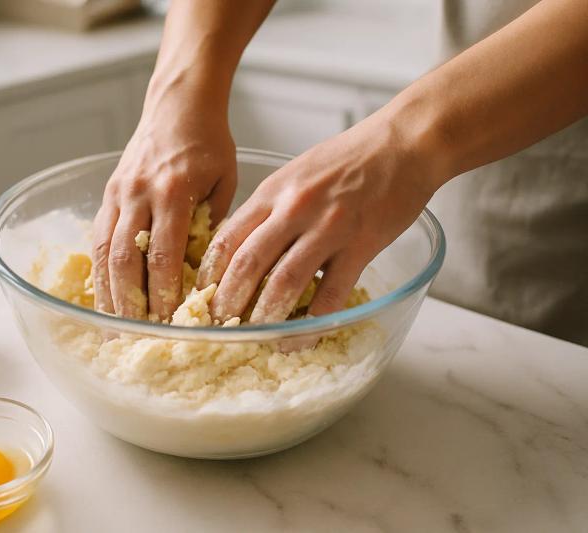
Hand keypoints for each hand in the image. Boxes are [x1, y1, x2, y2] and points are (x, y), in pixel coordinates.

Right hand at [92, 88, 236, 319]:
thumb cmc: (208, 142)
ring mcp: (118, 194)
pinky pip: (99, 239)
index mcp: (172, 191)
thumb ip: (214, 224)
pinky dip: (101, 272)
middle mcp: (138, 194)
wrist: (177, 104)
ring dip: (107, 294)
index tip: (169, 323)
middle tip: (135, 337)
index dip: (164, 293)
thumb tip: (205, 271)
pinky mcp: (108, 194)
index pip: (163, 253)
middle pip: (125, 259)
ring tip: (112, 327)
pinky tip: (105, 296)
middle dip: (129, 303)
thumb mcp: (225, 180)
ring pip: (104, 253)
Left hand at [197, 114, 437, 322]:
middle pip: (248, 262)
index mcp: (273, 192)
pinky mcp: (361, 245)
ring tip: (255, 337)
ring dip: (266, 316)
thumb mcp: (294, 174)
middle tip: (218, 325)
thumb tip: (241, 245)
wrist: (403, 143)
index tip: (198, 296)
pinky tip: (302, 338)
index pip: (227, 237)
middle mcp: (294, 209)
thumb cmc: (348, 158)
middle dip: (227, 301)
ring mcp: (328, 227)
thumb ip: (268, 208)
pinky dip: (313, 322)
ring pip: (285, 282)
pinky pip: (332, 294)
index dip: (208, 272)